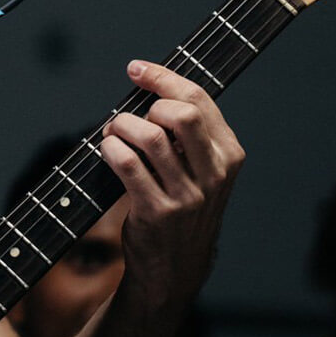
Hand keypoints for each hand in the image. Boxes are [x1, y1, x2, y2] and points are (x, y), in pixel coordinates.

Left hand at [100, 60, 243, 311]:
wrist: (177, 267)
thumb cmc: (183, 204)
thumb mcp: (201, 168)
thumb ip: (188, 130)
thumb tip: (149, 80)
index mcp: (228, 155)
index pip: (199, 99)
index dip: (163, 77)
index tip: (137, 69)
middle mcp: (213, 174)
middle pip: (182, 113)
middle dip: (149, 103)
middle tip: (134, 114)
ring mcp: (187, 196)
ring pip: (150, 136)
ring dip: (122, 125)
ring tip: (114, 131)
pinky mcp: (158, 212)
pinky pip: (128, 164)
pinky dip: (111, 148)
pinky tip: (107, 149)